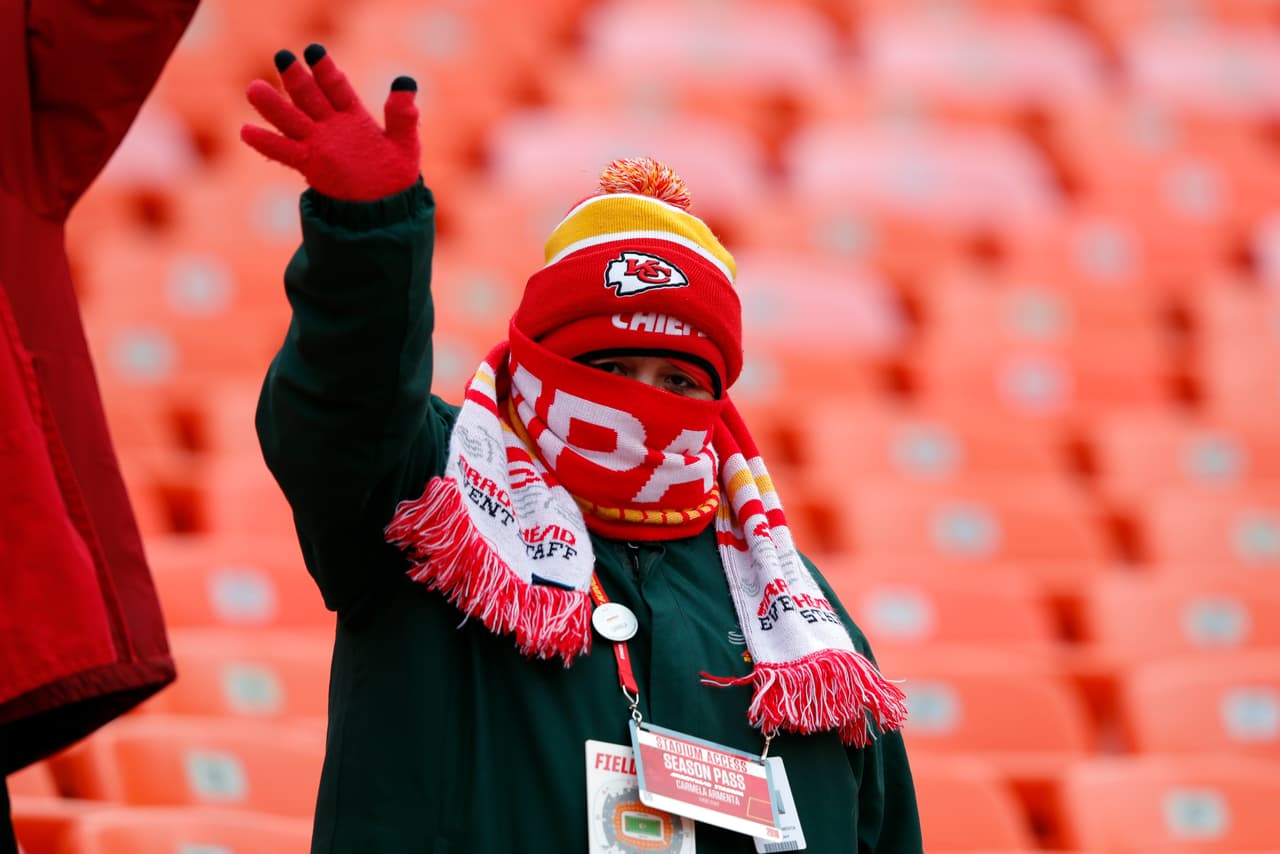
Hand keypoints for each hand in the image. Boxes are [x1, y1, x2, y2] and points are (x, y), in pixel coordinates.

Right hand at [241, 44, 419, 201]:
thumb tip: (405, 83)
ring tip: (254, 89)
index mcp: (353, 114)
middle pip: (309, 97)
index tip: (313, 51)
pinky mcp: (309, 164)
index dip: (324, 70)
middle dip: (296, 78)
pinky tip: (247, 131)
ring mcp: (318, 143)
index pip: (336, 87)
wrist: (384, 208)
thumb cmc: (395, 174)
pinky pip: (284, 151)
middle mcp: (331, 125)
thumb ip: (402, 115)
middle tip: (282, 57)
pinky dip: (266, 142)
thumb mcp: (404, 142)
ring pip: (292, 120)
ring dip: (274, 106)